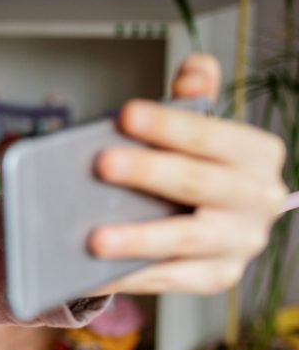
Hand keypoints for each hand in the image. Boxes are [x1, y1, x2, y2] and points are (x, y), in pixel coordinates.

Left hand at [89, 53, 287, 294]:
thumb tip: (195, 71)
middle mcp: (259, 199)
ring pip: (184, 239)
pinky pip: (167, 279)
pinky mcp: (216, 277)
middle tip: (102, 164)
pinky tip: (90, 272)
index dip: (168, 124)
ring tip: (92, 238)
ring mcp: (240, 243)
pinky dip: (128, 275)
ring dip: (137, 238)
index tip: (125, 113)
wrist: (213, 225)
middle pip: (198, 183)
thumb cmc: (196, 168)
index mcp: (258, 155)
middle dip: (149, 172)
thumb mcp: (200, 132)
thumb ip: (196, 100)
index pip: (211, 135)